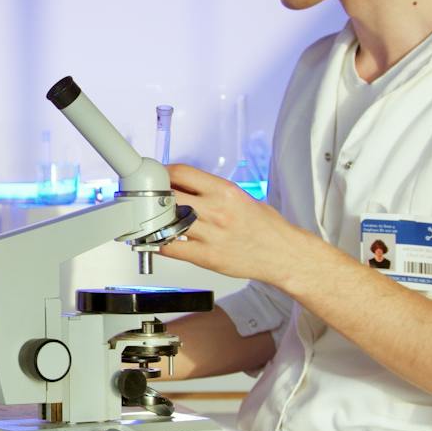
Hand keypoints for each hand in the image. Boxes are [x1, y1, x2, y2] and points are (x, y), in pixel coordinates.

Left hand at [157, 164, 312, 287]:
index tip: (157, 177)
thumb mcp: (240, 197)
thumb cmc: (265, 226)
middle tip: (147, 199)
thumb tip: (181, 184)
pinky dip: (157, 243)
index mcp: (225, 191)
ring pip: (166, 221)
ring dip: (152, 221)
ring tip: (148, 220)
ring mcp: (212, 235)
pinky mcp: (208, 257)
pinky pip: (171, 248)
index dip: (163, 173)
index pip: (182, 173)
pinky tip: (154, 239)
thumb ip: (211, 191)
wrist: (284, 254)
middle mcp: (217, 210)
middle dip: (154, 196)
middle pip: (169, 195)